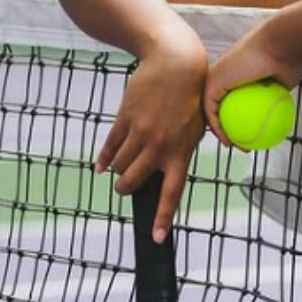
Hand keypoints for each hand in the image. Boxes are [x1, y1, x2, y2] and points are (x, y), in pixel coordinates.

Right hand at [96, 41, 207, 240]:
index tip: (157, 238)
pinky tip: (101, 166)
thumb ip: (189, 149)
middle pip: (134, 182)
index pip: (172, 193)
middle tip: (125, 189)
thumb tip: (193, 164)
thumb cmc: (192, 95)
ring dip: (117, 172)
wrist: (176, 63)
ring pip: (120, 165)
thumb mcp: (200, 125)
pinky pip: (109, 146)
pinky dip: (104, 158)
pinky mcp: (125, 119)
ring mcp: (140, 133)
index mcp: (181, 153)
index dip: (163, 218)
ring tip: (119, 172)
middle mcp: (159, 148)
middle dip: (127, 189)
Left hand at [204, 17, 301, 143]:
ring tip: (235, 147)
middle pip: (220, 106)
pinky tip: (230, 143)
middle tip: (242, 144)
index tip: (250, 135)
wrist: (281, 44)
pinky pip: (212, 112)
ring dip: (222, 133)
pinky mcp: (212, 82)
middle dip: (227, 128)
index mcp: (237, 72)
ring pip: (212, 111)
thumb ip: (277, 94)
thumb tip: (281, 110)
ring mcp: (215, 76)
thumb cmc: (288, 58)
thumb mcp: (284, 82)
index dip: (238, 119)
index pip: (232, 100)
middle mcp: (223, 73)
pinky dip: (218, 130)